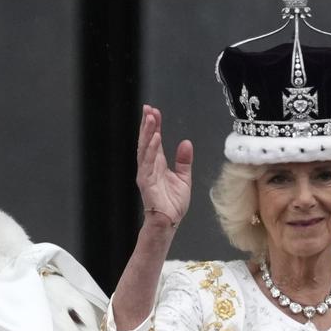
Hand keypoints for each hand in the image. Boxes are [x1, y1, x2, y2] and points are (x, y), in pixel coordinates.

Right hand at [136, 104, 192, 229]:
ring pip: (145, 149)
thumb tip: (186, 143)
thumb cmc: (172, 203)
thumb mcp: (183, 178)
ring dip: (147, 133)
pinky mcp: (146, 182)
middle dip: (147, 125)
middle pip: (146, 141)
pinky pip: (148, 163)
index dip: (154, 126)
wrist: (169, 221)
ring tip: (151, 118)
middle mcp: (149, 166)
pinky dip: (151, 150)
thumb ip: (183, 161)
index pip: (154, 141)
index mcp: (157, 164)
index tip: (154, 111)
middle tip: (148, 109)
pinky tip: (156, 138)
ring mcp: (146, 173)